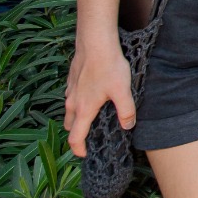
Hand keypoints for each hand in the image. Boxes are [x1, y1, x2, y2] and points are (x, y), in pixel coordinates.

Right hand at [64, 40, 134, 156]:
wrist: (95, 42)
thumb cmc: (108, 67)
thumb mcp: (122, 91)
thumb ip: (126, 111)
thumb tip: (128, 126)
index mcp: (84, 110)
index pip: (75, 138)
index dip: (79, 149)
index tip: (86, 155)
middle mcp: (73, 102)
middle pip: (70, 125)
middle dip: (78, 134)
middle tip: (91, 136)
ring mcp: (70, 90)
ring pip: (70, 110)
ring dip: (78, 117)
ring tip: (93, 117)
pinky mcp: (72, 79)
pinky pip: (72, 96)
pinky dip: (78, 102)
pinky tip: (92, 95)